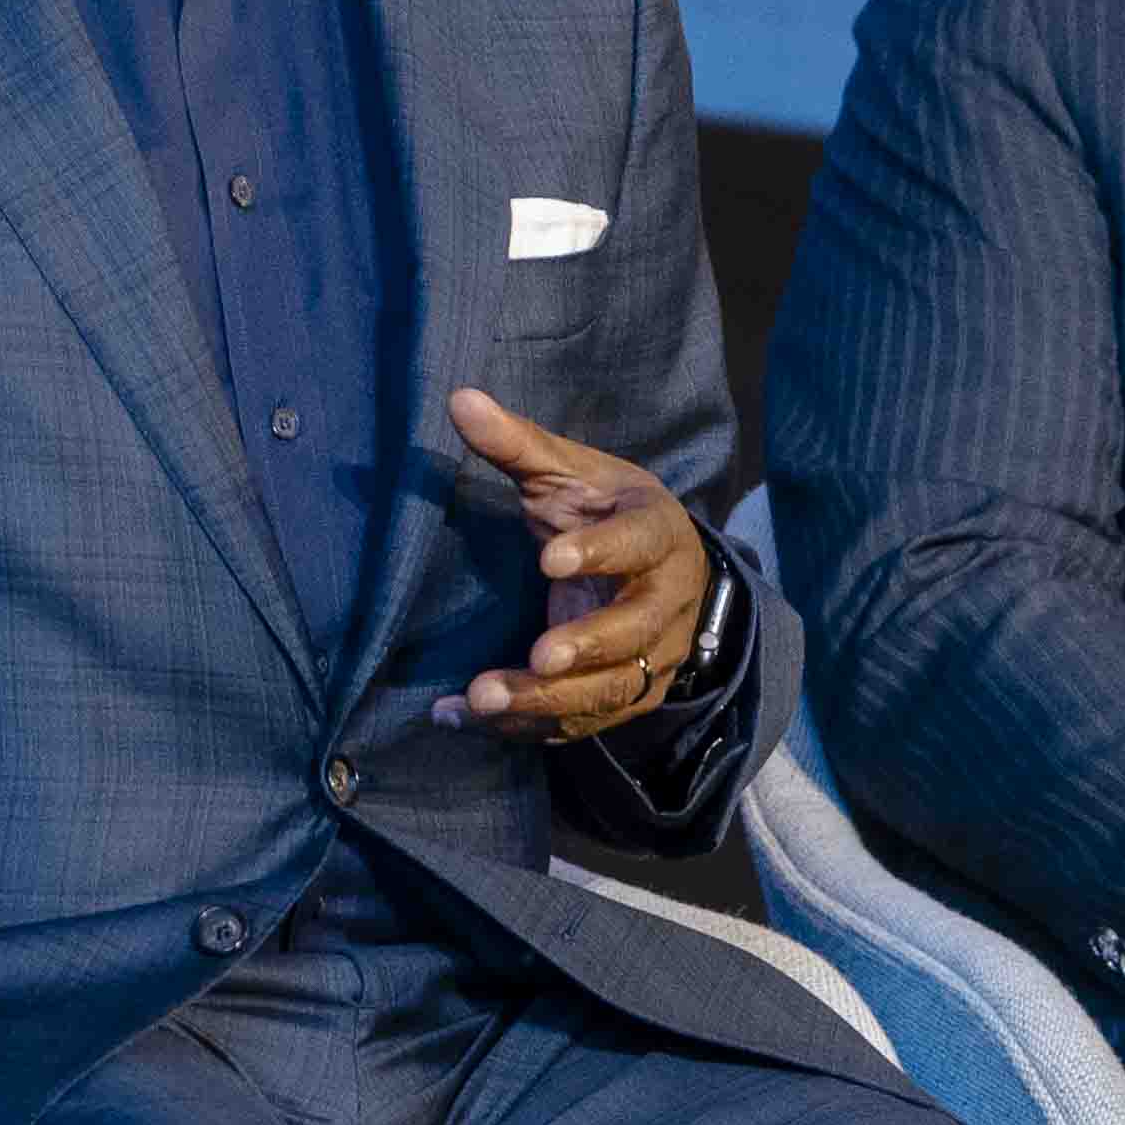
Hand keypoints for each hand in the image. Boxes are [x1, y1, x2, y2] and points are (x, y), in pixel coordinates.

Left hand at [433, 387, 712, 741]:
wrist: (664, 568)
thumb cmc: (606, 511)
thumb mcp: (571, 472)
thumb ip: (518, 444)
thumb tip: (458, 399)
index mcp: (658, 533)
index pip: (639, 543)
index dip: (601, 553)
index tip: (549, 559)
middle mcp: (666, 601)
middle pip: (635, 632)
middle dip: (586, 647)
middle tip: (537, 657)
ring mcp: (652, 657)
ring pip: (610, 690)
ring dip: (548, 702)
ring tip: (482, 699)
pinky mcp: (627, 696)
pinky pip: (580, 723)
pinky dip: (524, 726)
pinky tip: (463, 717)